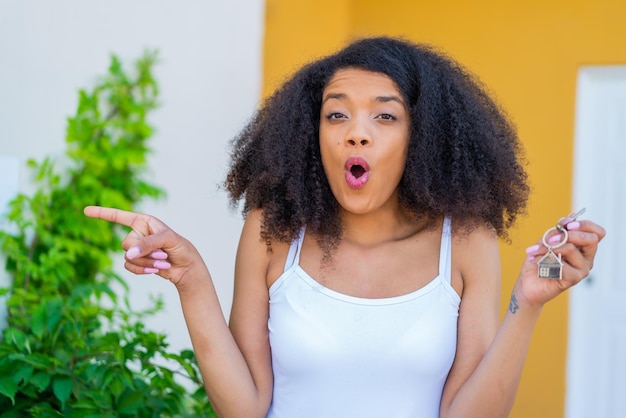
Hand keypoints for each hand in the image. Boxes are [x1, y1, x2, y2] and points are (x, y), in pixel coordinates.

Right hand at [84, 206, 205, 286]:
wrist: (186, 267)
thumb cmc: (181, 248)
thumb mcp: (168, 241)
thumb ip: (148, 244)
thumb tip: (128, 254)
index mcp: (144, 222)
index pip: (119, 216)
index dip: (102, 213)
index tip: (85, 211)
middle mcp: (138, 233)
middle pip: (125, 243)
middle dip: (144, 251)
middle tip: (163, 253)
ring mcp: (136, 249)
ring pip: (128, 257)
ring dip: (146, 262)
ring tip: (163, 261)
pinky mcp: (137, 262)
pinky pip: (129, 267)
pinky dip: (142, 270)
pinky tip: (156, 270)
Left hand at [514, 218, 605, 307]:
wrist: (528, 284)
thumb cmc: (537, 262)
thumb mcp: (544, 242)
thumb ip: (556, 231)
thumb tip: (568, 218)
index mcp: (582, 248)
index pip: (597, 233)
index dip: (585, 225)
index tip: (567, 225)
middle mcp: (586, 259)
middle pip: (591, 239)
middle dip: (569, 234)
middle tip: (550, 239)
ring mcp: (582, 270)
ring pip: (571, 249)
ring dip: (547, 247)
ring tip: (534, 251)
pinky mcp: (573, 279)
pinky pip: (562, 264)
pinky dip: (544, 259)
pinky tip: (536, 261)